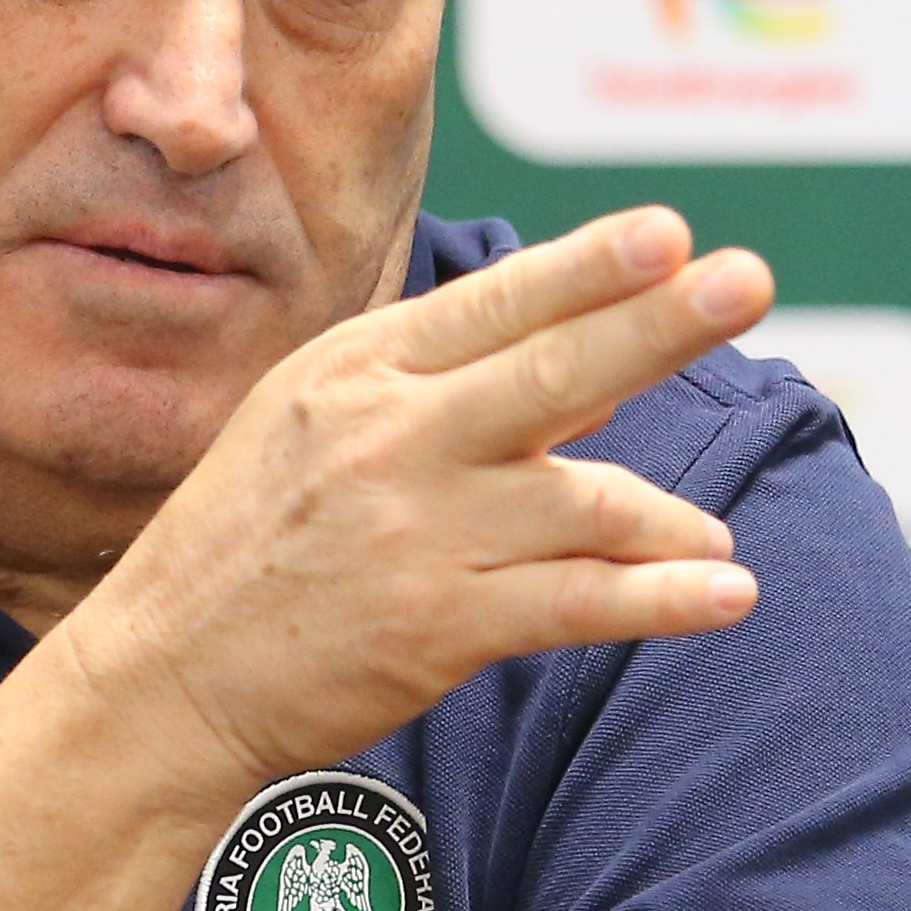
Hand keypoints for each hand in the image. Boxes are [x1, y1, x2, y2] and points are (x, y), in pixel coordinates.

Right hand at [49, 207, 767, 810]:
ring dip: (670, 520)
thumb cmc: (248, 543)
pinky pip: (581, 600)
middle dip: (658, 324)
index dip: (588, 267)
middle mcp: (390, 437)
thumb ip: (445, 393)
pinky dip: (663, 598)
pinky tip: (726, 593)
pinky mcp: (440, 625)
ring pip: (586, 501)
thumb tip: (595, 385)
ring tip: (714, 542)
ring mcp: (418, 531)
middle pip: (552, 373)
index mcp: (356, 371)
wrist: (164, 679)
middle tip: (746, 280)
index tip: (669, 231)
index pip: (495, 304)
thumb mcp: (313, 427)